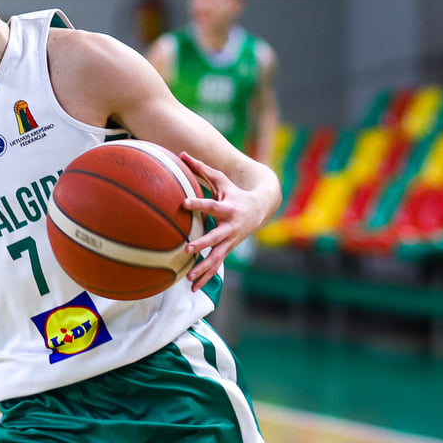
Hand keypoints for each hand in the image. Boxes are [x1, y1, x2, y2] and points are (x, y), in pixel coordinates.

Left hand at [177, 151, 275, 288]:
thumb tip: (182, 154)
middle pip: (215, 237)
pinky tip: (193, 287)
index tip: (184, 203)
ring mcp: (230, 241)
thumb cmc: (235, 192)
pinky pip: (216, 266)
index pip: (211, 205)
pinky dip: (206, 277)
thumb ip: (201, 168)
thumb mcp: (221, 180)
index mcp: (228, 208)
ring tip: (189, 277)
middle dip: (202, 244)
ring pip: (216, 257)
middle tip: (188, 249)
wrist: (261, 209)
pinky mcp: (228, 250)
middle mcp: (230, 227)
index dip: (198, 204)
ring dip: (203, 268)